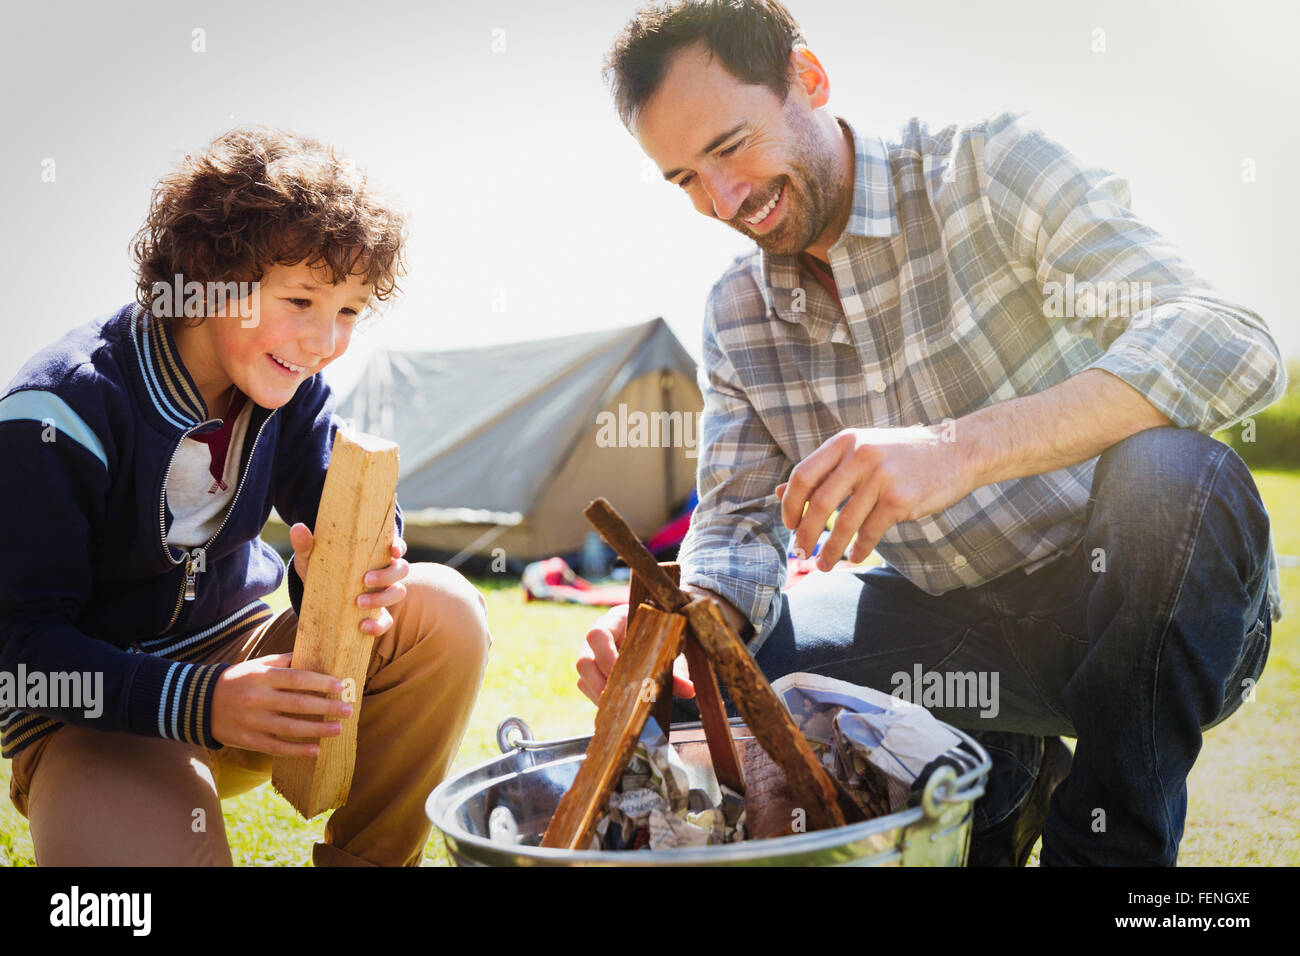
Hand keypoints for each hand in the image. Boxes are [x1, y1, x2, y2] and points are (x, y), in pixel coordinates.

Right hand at [210, 652, 352, 755]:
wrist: (200, 702)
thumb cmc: (238, 680)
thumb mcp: (257, 665)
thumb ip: (285, 662)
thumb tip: (315, 656)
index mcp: (262, 677)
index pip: (297, 678)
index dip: (320, 682)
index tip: (340, 686)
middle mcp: (258, 699)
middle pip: (297, 704)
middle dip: (326, 707)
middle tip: (348, 710)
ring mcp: (253, 722)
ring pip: (290, 728)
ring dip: (317, 730)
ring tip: (338, 729)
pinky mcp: (248, 740)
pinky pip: (276, 747)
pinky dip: (297, 750)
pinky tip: (315, 750)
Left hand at [289, 522, 410, 636]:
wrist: (318, 598)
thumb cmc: (322, 570)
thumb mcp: (312, 558)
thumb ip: (306, 545)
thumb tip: (297, 528)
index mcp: (374, 554)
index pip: (396, 546)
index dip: (398, 546)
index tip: (392, 550)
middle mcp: (384, 572)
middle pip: (402, 569)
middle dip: (387, 575)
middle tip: (365, 580)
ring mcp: (383, 594)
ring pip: (398, 592)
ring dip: (382, 598)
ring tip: (358, 603)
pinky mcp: (377, 615)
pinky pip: (386, 621)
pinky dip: (378, 625)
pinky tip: (361, 626)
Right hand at [576, 603, 695, 704]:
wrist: (657, 636)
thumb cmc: (661, 636)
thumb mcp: (669, 648)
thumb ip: (677, 669)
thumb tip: (689, 690)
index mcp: (616, 621)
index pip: (597, 634)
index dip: (606, 656)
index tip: (624, 675)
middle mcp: (598, 638)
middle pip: (584, 661)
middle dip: (601, 683)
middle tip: (622, 698)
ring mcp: (592, 656)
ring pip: (583, 678)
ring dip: (600, 695)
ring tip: (622, 709)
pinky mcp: (592, 674)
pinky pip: (588, 689)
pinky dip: (601, 701)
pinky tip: (619, 711)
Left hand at [778, 425, 975, 570]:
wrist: (957, 450)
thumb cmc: (902, 454)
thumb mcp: (861, 450)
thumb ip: (824, 470)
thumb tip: (780, 492)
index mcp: (845, 441)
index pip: (803, 475)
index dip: (791, 504)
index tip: (791, 524)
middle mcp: (860, 456)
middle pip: (819, 503)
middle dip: (806, 533)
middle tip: (800, 552)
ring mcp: (881, 477)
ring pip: (844, 523)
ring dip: (830, 550)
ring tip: (823, 564)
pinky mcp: (900, 499)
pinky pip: (870, 532)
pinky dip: (859, 549)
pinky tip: (855, 557)